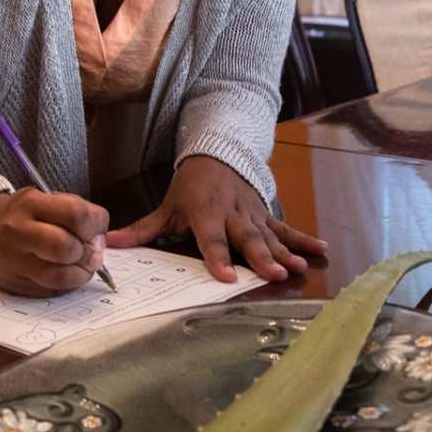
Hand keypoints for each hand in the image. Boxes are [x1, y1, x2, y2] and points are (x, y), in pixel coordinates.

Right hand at [0, 189, 108, 297]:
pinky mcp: (12, 282)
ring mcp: (13, 259)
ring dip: (80, 275)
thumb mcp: (48, 199)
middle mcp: (18, 230)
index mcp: (32, 203)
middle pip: (66, 248)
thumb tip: (99, 244)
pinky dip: (66, 286)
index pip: (76, 214)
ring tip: (80, 267)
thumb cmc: (26, 215)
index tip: (95, 231)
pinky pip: (50, 291)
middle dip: (86, 254)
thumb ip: (79, 214)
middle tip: (87, 253)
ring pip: (59, 276)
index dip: (95, 226)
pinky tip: (65, 275)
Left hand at [106, 156, 327, 282]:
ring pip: (270, 235)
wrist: (217, 154)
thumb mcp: (166, 207)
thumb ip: (142, 230)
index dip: (219, 258)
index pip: (212, 239)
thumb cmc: (190, 187)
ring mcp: (253, 213)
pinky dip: (305, 239)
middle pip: (248, 238)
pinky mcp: (267, 213)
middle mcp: (233, 214)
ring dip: (286, 251)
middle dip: (262, 257)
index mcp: (206, 213)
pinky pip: (287, 228)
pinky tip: (321, 250)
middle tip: (276, 274)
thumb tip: (110, 245)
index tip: (227, 277)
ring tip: (299, 267)